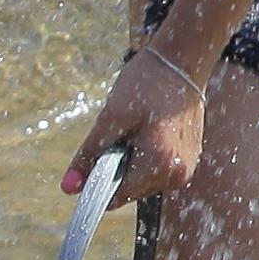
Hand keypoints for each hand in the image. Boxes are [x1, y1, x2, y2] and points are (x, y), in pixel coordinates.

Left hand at [65, 43, 208, 200]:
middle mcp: (177, 175)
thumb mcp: (111, 117)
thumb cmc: (147, 84)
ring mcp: (186, 169)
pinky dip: (145, 156)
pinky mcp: (189, 160)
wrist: (181, 63)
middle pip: (130, 190)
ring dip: (131, 162)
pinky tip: (149, 129)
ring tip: (138, 128)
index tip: (91, 159)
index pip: (117, 197)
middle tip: (121, 131)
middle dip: (116, 168)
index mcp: (159, 166)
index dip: (96, 182)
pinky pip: (156, 170)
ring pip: (142, 182)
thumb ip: (90, 155)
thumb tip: (69, 188)